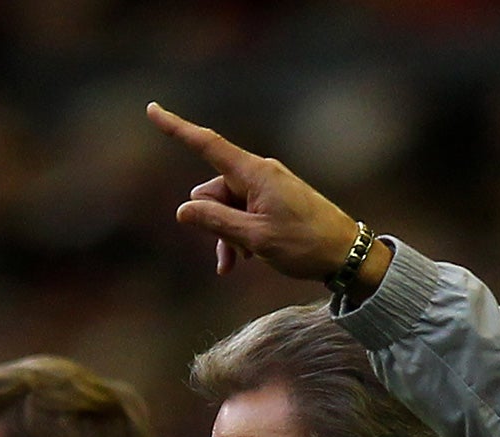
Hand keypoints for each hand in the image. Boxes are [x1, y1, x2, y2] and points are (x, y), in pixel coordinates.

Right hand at [145, 101, 392, 293]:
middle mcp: (259, 173)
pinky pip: (243, 212)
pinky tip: (245, 259)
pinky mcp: (274, 200)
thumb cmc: (305, 245)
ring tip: (237, 264)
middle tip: (231, 256)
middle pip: (212, 189)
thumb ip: (216, 223)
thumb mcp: (255, 239)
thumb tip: (183, 211)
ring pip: (226, 206)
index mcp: (254, 173)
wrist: (347, 254)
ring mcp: (267, 187)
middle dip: (211, 221)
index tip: (152, 110)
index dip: (176, 128)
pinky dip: (239, 233)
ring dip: (225, 235)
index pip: (207, 144)